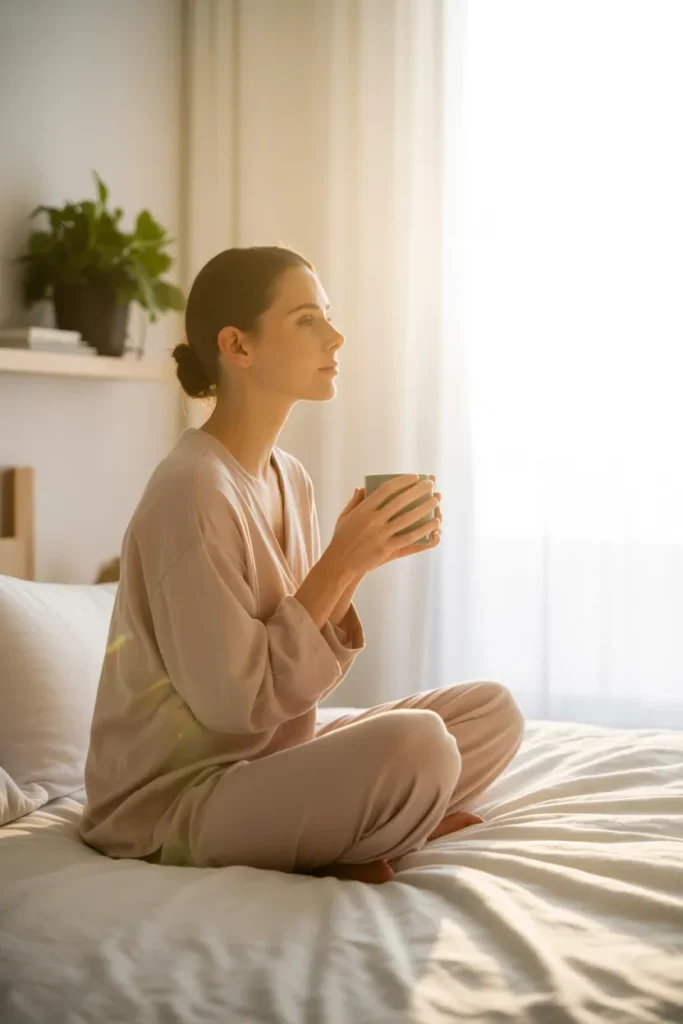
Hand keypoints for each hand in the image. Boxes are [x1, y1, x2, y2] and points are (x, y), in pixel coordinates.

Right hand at [326, 475, 440, 577]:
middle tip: (431, 485)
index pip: (386, 489)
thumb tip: (361, 487)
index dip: (402, 481)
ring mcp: (381, 534)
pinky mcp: (387, 548)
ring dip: (425, 507)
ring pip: (409, 518)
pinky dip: (424, 529)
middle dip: (418, 490)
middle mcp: (373, 520)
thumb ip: (354, 501)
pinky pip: (410, 537)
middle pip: (401, 501)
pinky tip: (435, 524)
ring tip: (436, 500)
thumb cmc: (342, 538)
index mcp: (363, 509)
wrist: (340, 563)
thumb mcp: (344, 516)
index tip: (415, 477)